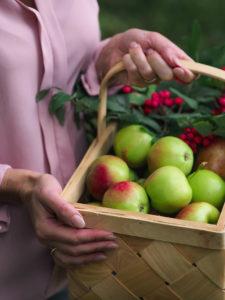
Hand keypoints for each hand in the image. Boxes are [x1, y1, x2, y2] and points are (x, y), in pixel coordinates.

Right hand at [1, 169, 117, 266]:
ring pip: (71, 256)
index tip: (110, 234)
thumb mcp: (51, 194)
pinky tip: (92, 255)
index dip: (93, 237)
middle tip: (114, 243)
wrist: (30, 190)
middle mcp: (46, 239)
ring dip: (89, 255)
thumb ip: (64, 209)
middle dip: (95, 246)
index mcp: (46, 229)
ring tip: (106, 251)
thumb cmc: (41, 188)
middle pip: (74, 249)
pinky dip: (80, 258)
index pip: (74, 237)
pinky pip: (66, 256)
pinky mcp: (53, 240)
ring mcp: (49, 241)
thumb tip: (81, 223)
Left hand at [96, 29, 194, 85]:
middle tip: (149, 51)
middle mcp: (164, 72)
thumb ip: (166, 48)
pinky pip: (136, 74)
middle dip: (157, 60)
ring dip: (139, 58)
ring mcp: (150, 79)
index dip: (188, 75)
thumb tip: (178, 62)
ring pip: (150, 74)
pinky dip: (130, 62)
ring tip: (133, 48)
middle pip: (168, 75)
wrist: (115, 47)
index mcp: (173, 61)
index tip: (180, 69)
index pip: (188, 74)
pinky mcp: (136, 83)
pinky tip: (126, 58)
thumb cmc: (137, 41)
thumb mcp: (152, 38)